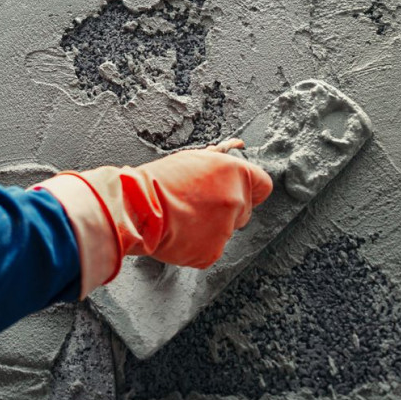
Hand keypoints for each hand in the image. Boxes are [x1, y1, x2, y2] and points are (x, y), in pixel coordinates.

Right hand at [32, 141, 272, 294]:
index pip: (263, 185)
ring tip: (183, 216)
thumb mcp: (195, 159)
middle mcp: (237, 201)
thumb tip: (237, 147)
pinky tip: (180, 232)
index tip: (237, 191)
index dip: (250, 188)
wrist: (137, 207)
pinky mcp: (211, 252)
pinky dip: (198, 244)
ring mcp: (226, 229)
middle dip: (228, 208)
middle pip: (245, 209)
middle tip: (198, 203)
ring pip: (226, 230)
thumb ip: (221, 158)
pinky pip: (211, 248)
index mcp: (236, 174)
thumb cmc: (161, 178)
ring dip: (211, 226)